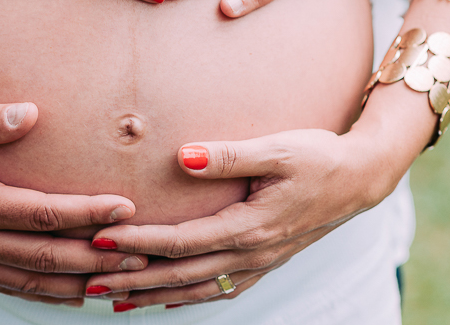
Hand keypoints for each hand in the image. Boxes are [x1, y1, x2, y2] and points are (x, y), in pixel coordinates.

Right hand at [0, 100, 149, 306]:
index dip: (87, 213)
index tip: (126, 207)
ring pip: (29, 280)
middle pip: (44, 256)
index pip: (42, 213)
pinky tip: (72, 294)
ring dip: (76, 284)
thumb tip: (32, 112)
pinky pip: (8, 285)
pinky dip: (43, 293)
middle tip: (142, 255)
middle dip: (96, 258)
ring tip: (120, 282)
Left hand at [80, 129, 400, 308]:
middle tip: (88, 282)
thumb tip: (179, 157)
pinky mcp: (264, 261)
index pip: (181, 241)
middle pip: (181, 274)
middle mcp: (252, 253)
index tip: (101, 239)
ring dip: (154, 296)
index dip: (139, 242)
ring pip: (197, 288)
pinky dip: (187, 297)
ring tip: (113, 301)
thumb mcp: (276, 148)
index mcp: (250, 227)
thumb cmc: (318, 156)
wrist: (360, 178)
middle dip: (133, 279)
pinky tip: (166, 301)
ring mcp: (259, 262)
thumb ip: (227, 155)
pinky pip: (219, 289)